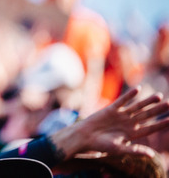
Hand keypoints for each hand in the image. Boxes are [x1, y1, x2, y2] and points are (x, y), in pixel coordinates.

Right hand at [52, 87, 168, 158]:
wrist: (85, 137)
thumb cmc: (100, 145)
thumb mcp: (118, 149)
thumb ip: (134, 150)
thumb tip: (152, 155)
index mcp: (132, 133)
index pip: (150, 128)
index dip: (161, 124)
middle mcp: (128, 123)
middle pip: (147, 115)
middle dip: (158, 110)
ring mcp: (120, 115)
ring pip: (137, 106)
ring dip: (147, 101)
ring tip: (159, 96)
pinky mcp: (111, 109)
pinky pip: (122, 101)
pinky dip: (129, 95)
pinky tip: (138, 90)